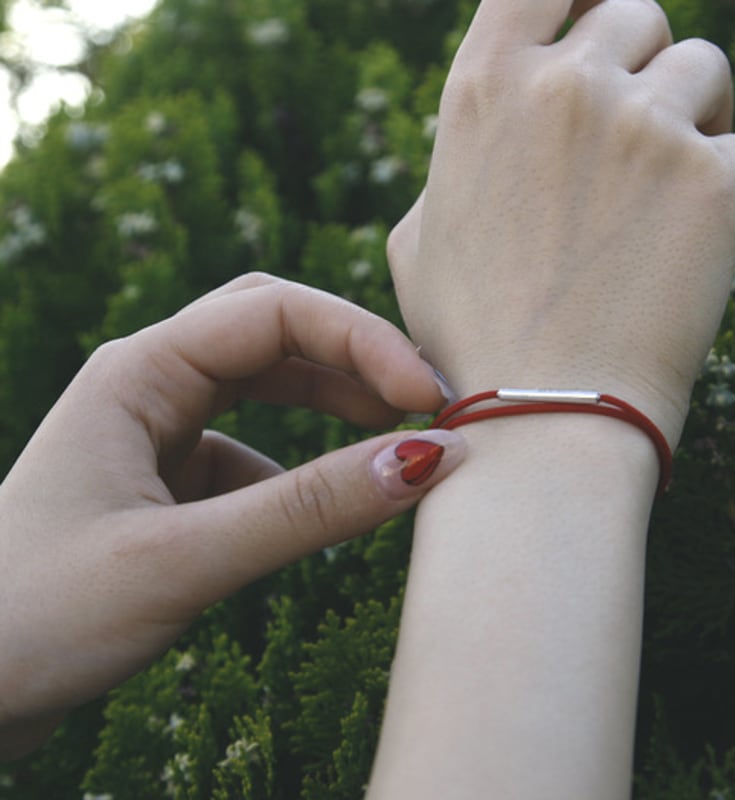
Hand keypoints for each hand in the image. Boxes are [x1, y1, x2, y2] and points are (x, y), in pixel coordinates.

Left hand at [0, 273, 464, 758]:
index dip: (362, 341)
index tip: (427, 397)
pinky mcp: (167, 479)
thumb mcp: (182, 559)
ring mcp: (158, 430)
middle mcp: (149, 384)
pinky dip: (297, 464)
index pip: (273, 313)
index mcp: (138, 371)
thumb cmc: (36, 618)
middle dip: (353, 354)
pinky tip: (313, 506)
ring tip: (393, 431)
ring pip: (266, 385)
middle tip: (421, 398)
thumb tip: (428, 459)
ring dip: (332, 399)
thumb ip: (308, 509)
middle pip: (273, 331)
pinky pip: (251, 448)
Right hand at [389, 0, 734, 446]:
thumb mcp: (420, 242)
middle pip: (637, 15)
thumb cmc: (470, 337)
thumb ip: (457, 164)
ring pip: (703, 72)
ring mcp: (644, 127)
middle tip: (633, 143)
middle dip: (641, 68)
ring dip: (691, 122)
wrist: (540, 416)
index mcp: (482, 94)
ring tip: (660, 205)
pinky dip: (723, 195)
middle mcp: (563, 88)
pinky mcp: (714, 180)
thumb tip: (493, 131)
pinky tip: (684, 252)